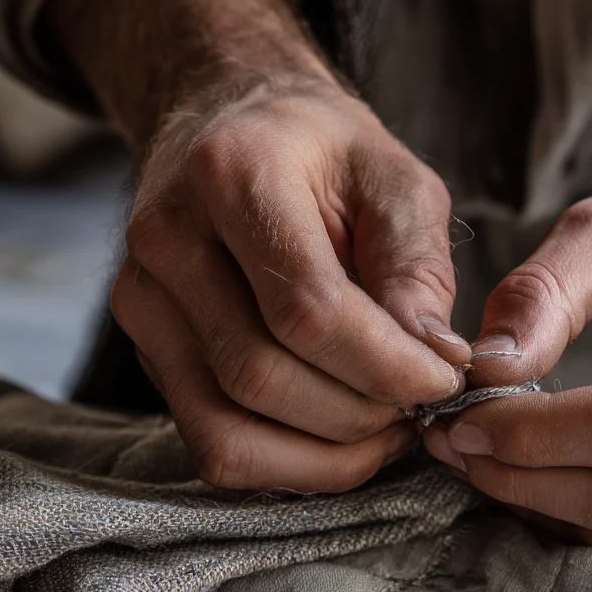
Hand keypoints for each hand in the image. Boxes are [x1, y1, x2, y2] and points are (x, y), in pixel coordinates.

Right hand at [45, 0, 468, 489]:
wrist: (232, 127)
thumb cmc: (326, 154)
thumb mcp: (397, 180)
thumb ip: (418, 268)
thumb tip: (432, 362)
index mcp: (231, 174)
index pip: (307, 310)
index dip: (387, 366)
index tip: (447, 378)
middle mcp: (167, 239)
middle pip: (261, 377)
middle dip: (361, 414)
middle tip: (423, 408)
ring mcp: (143, 301)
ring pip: (227, 428)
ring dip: (325, 454)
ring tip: (388, 429)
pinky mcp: (146, 349)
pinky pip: (211, 442)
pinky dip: (287, 464)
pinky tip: (342, 440)